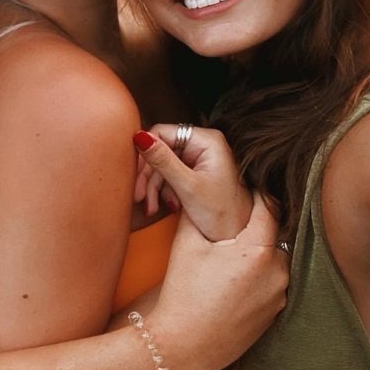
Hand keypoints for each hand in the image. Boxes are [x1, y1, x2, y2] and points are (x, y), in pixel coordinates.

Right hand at [133, 125, 251, 240]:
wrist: (235, 237)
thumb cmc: (222, 213)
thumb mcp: (188, 186)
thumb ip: (163, 161)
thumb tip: (140, 137)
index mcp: (207, 140)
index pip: (163, 132)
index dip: (146, 152)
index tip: (135, 173)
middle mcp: (203, 144)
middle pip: (161, 150)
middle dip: (149, 176)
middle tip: (140, 195)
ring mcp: (199, 158)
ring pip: (162, 164)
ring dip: (154, 187)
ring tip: (151, 207)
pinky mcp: (194, 171)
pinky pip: (169, 174)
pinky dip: (162, 191)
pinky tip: (164, 205)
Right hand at [148, 194, 288, 369]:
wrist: (184, 345)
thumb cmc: (184, 293)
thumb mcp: (186, 245)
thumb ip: (199, 214)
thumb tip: (201, 195)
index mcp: (257, 251)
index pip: (269, 210)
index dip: (257, 195)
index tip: (248, 189)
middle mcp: (277, 272)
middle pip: (273, 237)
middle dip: (256, 229)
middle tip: (234, 225)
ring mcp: (278, 296)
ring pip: (274, 262)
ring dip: (258, 255)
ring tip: (231, 256)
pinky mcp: (275, 315)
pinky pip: (272, 285)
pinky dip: (258, 277)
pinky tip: (233, 281)